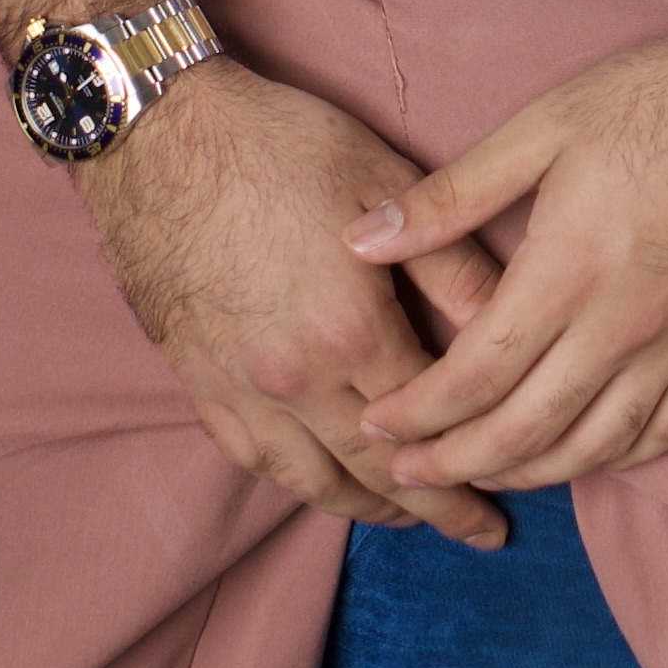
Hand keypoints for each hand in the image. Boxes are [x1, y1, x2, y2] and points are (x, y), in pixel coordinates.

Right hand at [79, 64, 514, 547]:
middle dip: (434, 510)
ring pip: (312, 481)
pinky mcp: (197, 380)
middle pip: (377, 473)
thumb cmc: (275, 144)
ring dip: (367, 508)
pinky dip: (297, 483)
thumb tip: (513, 330)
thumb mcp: (385, 183)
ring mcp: (238, 387)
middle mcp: (293, 378)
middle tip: (476, 533)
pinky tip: (321, 481)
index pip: (430, 426)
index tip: (504, 501)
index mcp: (349, 331)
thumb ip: (452, 266)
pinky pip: (253, 458)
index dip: (473, 470)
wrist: (155, 133)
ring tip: (406, 515)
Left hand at [345, 0, 667, 497]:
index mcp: (571, 268)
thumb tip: (361, 238)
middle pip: (526, 427)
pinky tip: (584, 459)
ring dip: (531, 473)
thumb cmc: (664, 95)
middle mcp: (627, 322)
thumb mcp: (545, 126)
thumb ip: (451, 196)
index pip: (475, 374)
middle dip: (456, 461)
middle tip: (402, 475)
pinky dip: (617, 459)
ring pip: (596, 445)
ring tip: (482, 477)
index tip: (376, 426)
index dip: (418, 414)